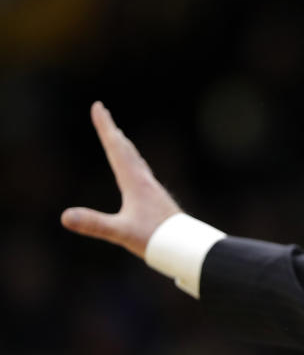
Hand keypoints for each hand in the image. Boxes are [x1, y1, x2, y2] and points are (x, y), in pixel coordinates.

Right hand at [61, 101, 181, 257]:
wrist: (187, 247)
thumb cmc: (156, 239)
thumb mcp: (121, 232)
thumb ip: (94, 224)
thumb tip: (65, 216)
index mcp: (134, 182)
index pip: (116, 148)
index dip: (105, 127)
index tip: (98, 106)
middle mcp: (144, 180)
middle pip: (125, 149)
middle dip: (111, 130)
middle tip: (103, 112)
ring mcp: (152, 189)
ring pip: (135, 160)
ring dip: (123, 146)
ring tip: (118, 137)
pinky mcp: (157, 199)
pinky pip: (141, 173)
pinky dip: (133, 163)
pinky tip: (135, 172)